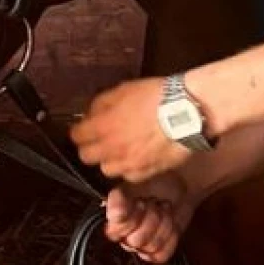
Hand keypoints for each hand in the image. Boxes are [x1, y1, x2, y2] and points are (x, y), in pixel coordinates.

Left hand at [69, 76, 190, 182]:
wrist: (187, 113)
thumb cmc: (157, 97)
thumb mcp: (123, 89)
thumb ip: (101, 103)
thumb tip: (90, 113)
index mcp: (102, 126)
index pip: (76, 136)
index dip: (79, 131)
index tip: (83, 129)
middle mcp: (111, 149)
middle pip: (86, 157)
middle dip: (90, 147)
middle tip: (100, 139)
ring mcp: (128, 164)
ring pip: (107, 169)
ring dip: (110, 160)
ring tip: (120, 150)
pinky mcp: (146, 173)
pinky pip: (129, 176)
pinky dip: (130, 168)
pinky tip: (138, 157)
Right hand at [102, 173, 195, 264]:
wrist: (181, 183)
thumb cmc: (156, 182)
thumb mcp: (134, 184)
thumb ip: (120, 198)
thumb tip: (114, 215)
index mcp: (114, 218)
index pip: (114, 232)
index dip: (131, 219)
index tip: (140, 202)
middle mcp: (125, 234)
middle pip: (135, 241)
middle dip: (151, 218)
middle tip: (155, 203)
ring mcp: (142, 245)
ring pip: (150, 247)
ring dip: (164, 224)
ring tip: (164, 210)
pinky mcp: (158, 251)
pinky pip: (161, 255)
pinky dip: (170, 237)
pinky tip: (171, 223)